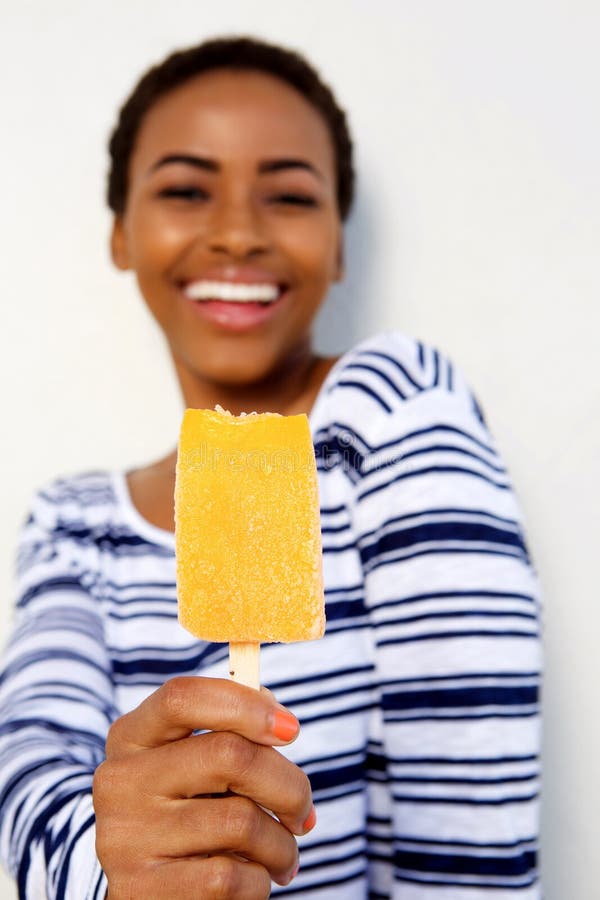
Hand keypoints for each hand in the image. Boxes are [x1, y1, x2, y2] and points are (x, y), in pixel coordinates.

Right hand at [93, 676, 313, 898]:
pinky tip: (252, 881)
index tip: (290, 729)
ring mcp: (126, 838)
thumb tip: (278, 721)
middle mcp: (120, 782)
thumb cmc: (184, 815)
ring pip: (240, 821)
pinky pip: (231, 877)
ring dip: (281, 843)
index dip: (244, 704)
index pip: (182, 698)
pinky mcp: (143, 891)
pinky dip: (259, 881)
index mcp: (131, 737)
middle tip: (302, 812)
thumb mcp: (189, 766)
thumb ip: (228, 733)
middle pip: (229, 754)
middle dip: (288, 785)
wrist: (145, 892)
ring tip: (283, 854)